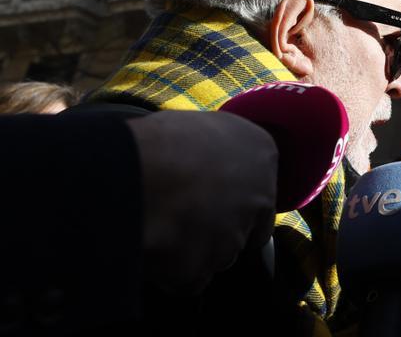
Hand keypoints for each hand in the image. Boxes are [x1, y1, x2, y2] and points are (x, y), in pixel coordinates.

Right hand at [129, 111, 277, 295]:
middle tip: (184, 218)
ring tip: (162, 227)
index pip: (261, 189)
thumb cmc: (159, 139)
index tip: (209, 200)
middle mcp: (258, 196)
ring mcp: (233, 236)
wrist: (135, 172)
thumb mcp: (200, 126)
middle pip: (244, 227)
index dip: (232, 200)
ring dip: (194, 249)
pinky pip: (189, 279)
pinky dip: (172, 272)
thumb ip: (216, 148)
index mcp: (261, 154)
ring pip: (217, 255)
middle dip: (219, 230)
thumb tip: (206, 158)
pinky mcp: (204, 267)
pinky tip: (152, 248)